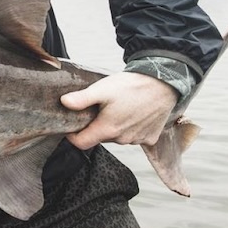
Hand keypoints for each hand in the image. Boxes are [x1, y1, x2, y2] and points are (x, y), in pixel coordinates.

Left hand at [63, 71, 178, 149]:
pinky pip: (133, 137)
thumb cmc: (132, 86)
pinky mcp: (150, 138)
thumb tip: (64, 103)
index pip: (81, 143)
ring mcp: (137, 140)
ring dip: (113, 127)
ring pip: (116, 138)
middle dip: (95, 127)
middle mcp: (122, 139)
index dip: (73, 135)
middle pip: (99, 138)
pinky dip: (130, 128)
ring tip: (117, 108)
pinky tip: (132, 114)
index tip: (72, 125)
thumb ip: (81, 99)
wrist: (163, 84)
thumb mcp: (102, 89)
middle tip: (98, 109)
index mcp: (108, 129)